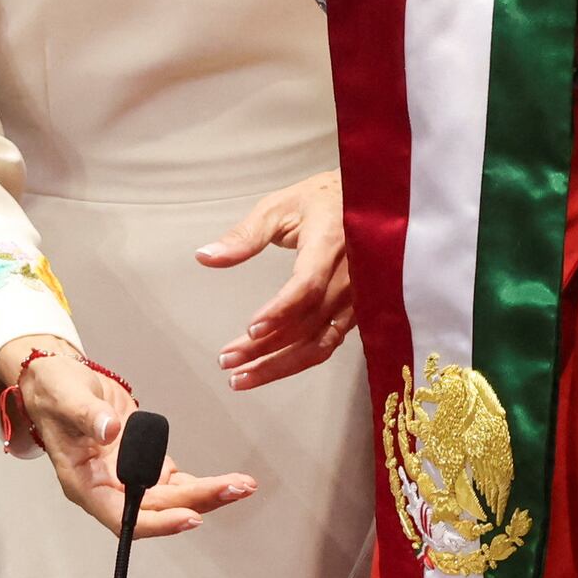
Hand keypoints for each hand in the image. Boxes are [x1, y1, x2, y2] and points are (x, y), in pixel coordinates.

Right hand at [0, 338, 256, 539]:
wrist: (60, 383)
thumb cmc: (55, 393)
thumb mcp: (66, 397)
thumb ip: (87, 415)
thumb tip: (110, 431)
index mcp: (84, 483)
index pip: (122, 517)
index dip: (157, 522)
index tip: (188, 517)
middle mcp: (108, 487)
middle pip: (156, 508)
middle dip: (197, 502)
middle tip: (234, 489)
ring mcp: (126, 477)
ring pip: (170, 499)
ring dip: (206, 495)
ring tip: (241, 486)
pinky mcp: (142, 462)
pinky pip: (174, 483)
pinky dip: (199, 484)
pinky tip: (226, 482)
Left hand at [203, 179, 354, 392]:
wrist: (372, 202)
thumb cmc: (322, 200)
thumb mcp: (279, 206)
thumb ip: (244, 236)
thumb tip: (205, 256)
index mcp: (330, 243)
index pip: (307, 286)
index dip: (280, 311)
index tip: (250, 329)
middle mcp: (350, 275)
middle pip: (307, 323)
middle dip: (265, 348)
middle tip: (227, 362)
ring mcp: (357, 297)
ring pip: (319, 343)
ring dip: (279, 365)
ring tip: (241, 377)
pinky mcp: (356, 310)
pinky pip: (329, 342)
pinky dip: (300, 360)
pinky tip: (272, 368)